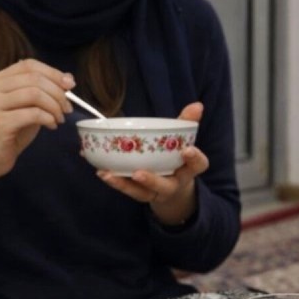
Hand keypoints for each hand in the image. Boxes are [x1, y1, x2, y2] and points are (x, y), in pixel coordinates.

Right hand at [0, 59, 73, 180]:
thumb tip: (68, 79)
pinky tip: (51, 126)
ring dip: (54, 106)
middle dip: (58, 92)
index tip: (70, 85)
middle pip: (34, 78)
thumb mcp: (28, 106)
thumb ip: (43, 90)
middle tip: (67, 108)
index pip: (29, 65)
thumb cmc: (11, 131)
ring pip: (35, 94)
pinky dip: (48, 118)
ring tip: (59, 118)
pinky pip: (33, 114)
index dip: (53, 73)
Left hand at [97, 102, 207, 224]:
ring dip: (123, 183)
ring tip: (107, 174)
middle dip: (152, 180)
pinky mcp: (139, 194)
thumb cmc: (176, 159)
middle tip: (139, 173)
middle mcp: (173, 184)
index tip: (187, 150)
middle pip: (165, 186)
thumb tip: (197, 104)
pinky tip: (100, 170)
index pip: (198, 165)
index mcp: (188, 170)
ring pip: (141, 192)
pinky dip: (113, 180)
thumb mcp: (182, 142)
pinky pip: (126, 189)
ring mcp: (154, 191)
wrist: (171, 189)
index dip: (194, 159)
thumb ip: (186, 124)